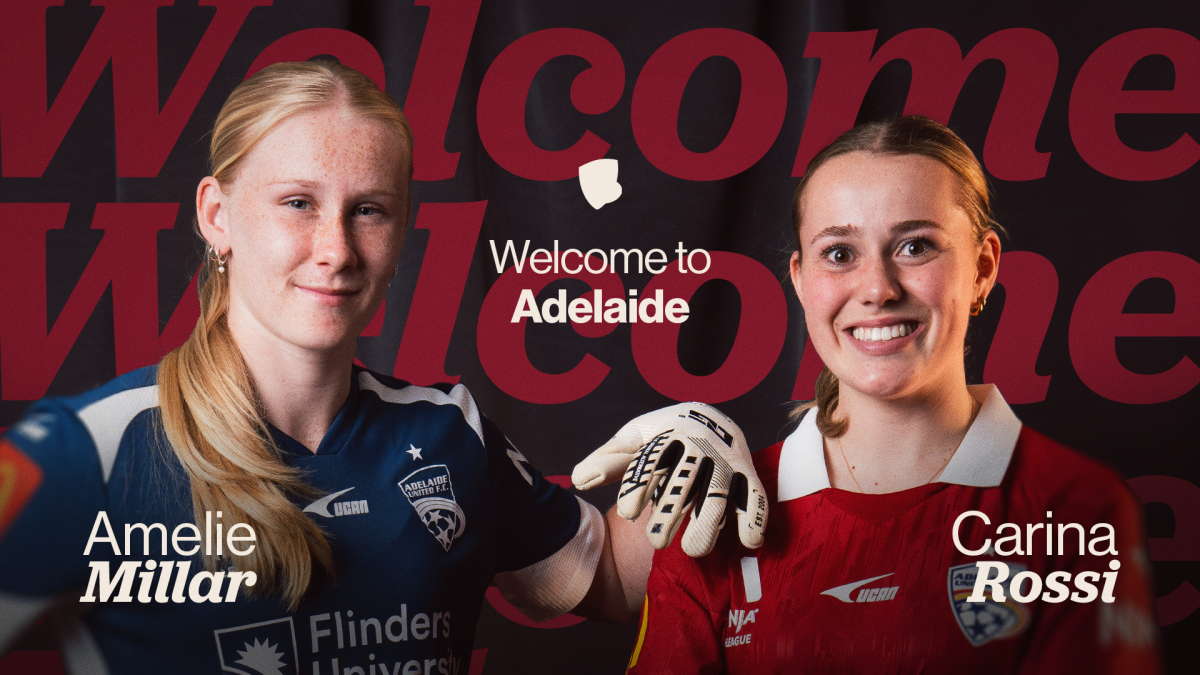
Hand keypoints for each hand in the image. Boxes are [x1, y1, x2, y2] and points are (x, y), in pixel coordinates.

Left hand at [572, 403, 766, 556]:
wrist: (707, 414)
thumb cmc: (661, 435)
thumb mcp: (633, 440)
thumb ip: (608, 461)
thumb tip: (577, 480)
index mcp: (667, 435)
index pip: (652, 460)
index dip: (639, 485)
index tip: (626, 513)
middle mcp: (698, 447)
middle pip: (685, 481)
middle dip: (672, 511)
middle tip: (656, 543)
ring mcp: (725, 461)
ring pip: (718, 492)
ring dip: (708, 521)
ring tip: (693, 551)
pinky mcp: (747, 474)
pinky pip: (754, 494)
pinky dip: (754, 515)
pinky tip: (748, 542)